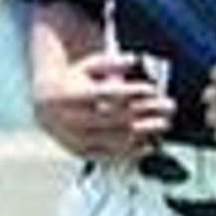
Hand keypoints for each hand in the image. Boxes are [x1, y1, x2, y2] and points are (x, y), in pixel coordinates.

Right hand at [34, 49, 173, 158]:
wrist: (46, 107)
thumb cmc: (74, 82)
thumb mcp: (87, 66)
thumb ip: (110, 63)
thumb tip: (134, 60)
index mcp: (68, 95)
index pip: (104, 94)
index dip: (129, 91)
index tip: (152, 89)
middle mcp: (69, 120)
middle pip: (114, 117)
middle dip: (145, 112)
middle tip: (169, 106)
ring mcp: (75, 139)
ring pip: (114, 138)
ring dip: (144, 132)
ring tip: (165, 123)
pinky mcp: (82, 154)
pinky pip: (110, 156)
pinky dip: (132, 152)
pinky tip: (151, 145)